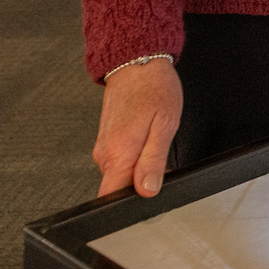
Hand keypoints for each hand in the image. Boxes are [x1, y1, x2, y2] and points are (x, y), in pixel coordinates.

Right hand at [92, 59, 182, 198]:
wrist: (136, 63)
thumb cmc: (154, 89)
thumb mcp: (165, 126)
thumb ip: (153, 162)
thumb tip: (147, 190)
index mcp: (119, 153)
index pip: (110, 197)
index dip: (128, 204)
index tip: (146, 199)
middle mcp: (105, 154)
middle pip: (119, 188)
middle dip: (140, 185)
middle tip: (162, 164)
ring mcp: (103, 147)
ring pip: (121, 174)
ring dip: (139, 169)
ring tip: (155, 144)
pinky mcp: (106, 141)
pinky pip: (119, 161)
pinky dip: (135, 158)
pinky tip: (147, 140)